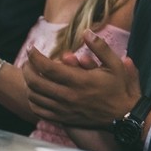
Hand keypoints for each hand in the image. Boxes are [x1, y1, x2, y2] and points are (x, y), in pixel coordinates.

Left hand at [23, 32, 141, 126]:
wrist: (123, 115)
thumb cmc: (119, 88)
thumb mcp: (115, 64)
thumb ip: (101, 47)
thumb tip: (86, 32)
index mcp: (80, 81)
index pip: (48, 68)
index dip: (35, 57)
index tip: (32, 49)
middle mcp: (69, 96)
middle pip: (36, 82)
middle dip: (27, 68)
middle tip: (28, 61)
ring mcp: (64, 109)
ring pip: (35, 97)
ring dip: (29, 83)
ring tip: (32, 74)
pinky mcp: (64, 118)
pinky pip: (40, 111)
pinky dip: (33, 100)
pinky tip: (36, 93)